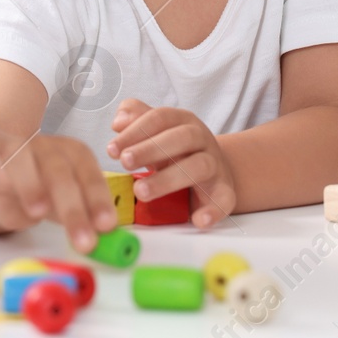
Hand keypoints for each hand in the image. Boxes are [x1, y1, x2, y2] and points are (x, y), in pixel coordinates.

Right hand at [0, 125, 118, 252]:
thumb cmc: (35, 184)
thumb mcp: (58, 199)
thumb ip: (75, 215)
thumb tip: (100, 237)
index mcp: (70, 155)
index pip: (87, 174)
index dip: (98, 199)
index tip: (106, 226)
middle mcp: (42, 148)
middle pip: (58, 172)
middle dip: (72, 209)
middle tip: (83, 241)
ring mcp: (9, 146)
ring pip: (20, 161)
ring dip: (30, 185)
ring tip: (38, 211)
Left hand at [107, 99, 234, 228]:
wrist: (214, 169)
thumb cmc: (176, 150)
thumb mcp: (157, 131)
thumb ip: (137, 119)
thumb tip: (118, 121)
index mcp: (183, 121)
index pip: (160, 118)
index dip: (135, 131)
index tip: (112, 149)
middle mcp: (202, 139)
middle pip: (181, 138)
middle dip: (150, 149)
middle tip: (124, 162)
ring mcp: (216, 165)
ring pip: (199, 166)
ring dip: (169, 179)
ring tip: (141, 191)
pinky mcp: (225, 191)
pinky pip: (224, 199)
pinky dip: (213, 210)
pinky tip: (197, 220)